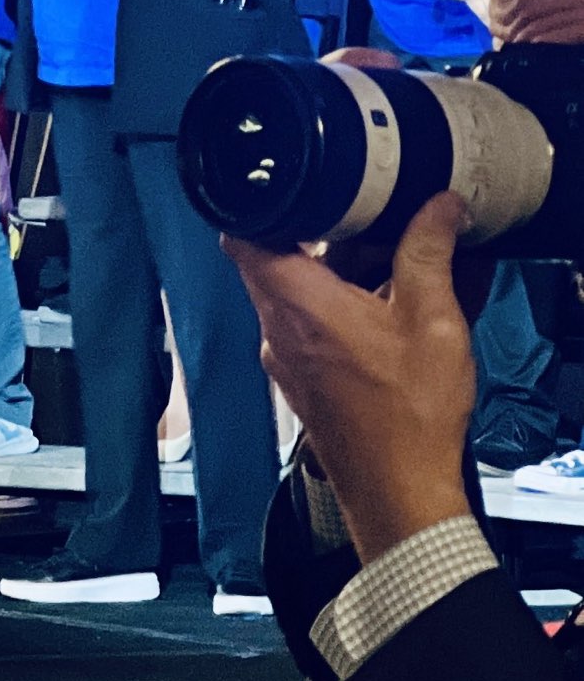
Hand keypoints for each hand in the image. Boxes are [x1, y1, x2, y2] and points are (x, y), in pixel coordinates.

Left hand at [223, 193, 475, 563]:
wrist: (399, 492)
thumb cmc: (410, 417)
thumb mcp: (433, 321)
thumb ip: (427, 253)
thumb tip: (437, 206)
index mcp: (296, 304)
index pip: (243, 236)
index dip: (262, 205)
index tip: (296, 188)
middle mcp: (275, 330)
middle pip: (269, 261)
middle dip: (311, 237)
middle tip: (358, 223)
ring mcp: (282, 360)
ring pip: (288, 295)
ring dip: (326, 276)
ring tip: (379, 268)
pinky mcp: (298, 381)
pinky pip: (300, 328)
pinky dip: (329, 311)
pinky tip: (376, 315)